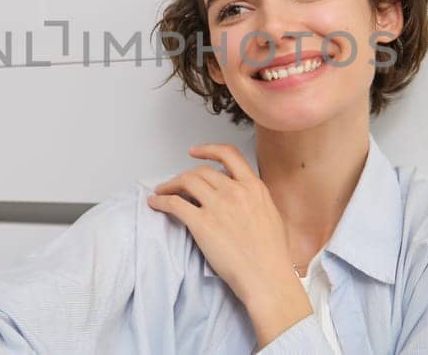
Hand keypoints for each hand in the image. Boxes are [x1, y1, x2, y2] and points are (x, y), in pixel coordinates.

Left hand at [148, 144, 312, 347]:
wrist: (266, 276)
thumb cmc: (272, 255)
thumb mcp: (271, 215)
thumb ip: (255, 200)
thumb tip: (243, 197)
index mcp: (254, 187)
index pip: (229, 155)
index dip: (208, 150)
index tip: (195, 152)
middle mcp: (235, 191)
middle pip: (201, 171)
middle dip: (184, 175)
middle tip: (175, 184)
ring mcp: (217, 206)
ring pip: (186, 181)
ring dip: (170, 185)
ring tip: (162, 192)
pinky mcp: (201, 223)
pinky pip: (174, 204)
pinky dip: (161, 201)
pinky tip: (155, 203)